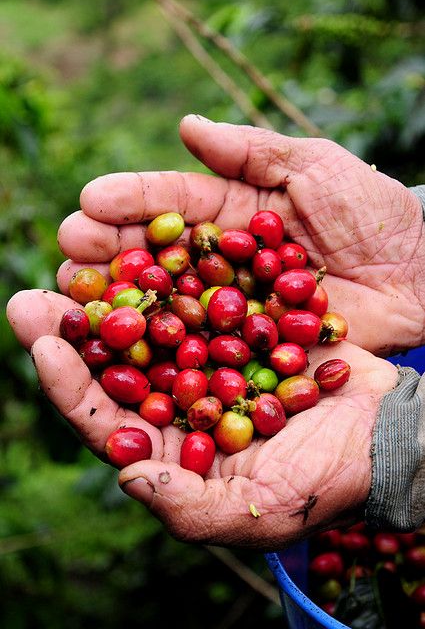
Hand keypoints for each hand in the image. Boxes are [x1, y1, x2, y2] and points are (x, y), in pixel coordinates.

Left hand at [5, 289, 397, 548]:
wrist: (382, 429)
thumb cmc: (325, 477)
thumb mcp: (260, 508)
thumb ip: (190, 507)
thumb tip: (126, 478)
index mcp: (171, 451)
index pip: (104, 423)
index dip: (69, 386)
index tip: (43, 343)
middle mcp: (178, 403)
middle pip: (112, 369)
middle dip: (71, 333)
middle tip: (31, 298)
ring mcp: (204, 360)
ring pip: (144, 328)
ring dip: (110, 298)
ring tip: (75, 259)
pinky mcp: (233, 326)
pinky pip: (192, 298)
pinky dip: (166, 274)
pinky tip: (144, 247)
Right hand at [54, 115, 424, 355]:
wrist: (424, 274)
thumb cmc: (375, 213)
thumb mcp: (317, 165)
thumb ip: (253, 150)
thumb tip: (187, 126)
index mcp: (234, 214)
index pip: (172, 205)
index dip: (131, 202)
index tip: (88, 203)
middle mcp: (224, 264)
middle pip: (158, 256)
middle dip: (111, 253)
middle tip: (67, 252)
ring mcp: (233, 310)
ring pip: (169, 304)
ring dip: (124, 303)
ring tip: (77, 298)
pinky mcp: (250, 351)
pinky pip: (203, 351)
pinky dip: (166, 351)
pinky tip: (128, 351)